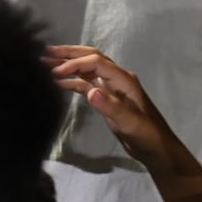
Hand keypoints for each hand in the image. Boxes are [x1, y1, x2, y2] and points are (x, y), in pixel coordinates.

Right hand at [45, 45, 176, 170]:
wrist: (155, 149)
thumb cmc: (146, 134)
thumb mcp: (129, 122)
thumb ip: (111, 106)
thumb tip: (91, 92)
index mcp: (123, 79)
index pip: (95, 62)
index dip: (75, 64)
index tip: (55, 72)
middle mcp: (116, 78)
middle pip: (91, 58)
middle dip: (69, 53)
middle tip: (45, 52)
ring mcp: (110, 87)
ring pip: (86, 69)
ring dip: (68, 64)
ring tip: (45, 63)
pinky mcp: (105, 98)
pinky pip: (86, 83)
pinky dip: (71, 80)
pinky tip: (57, 82)